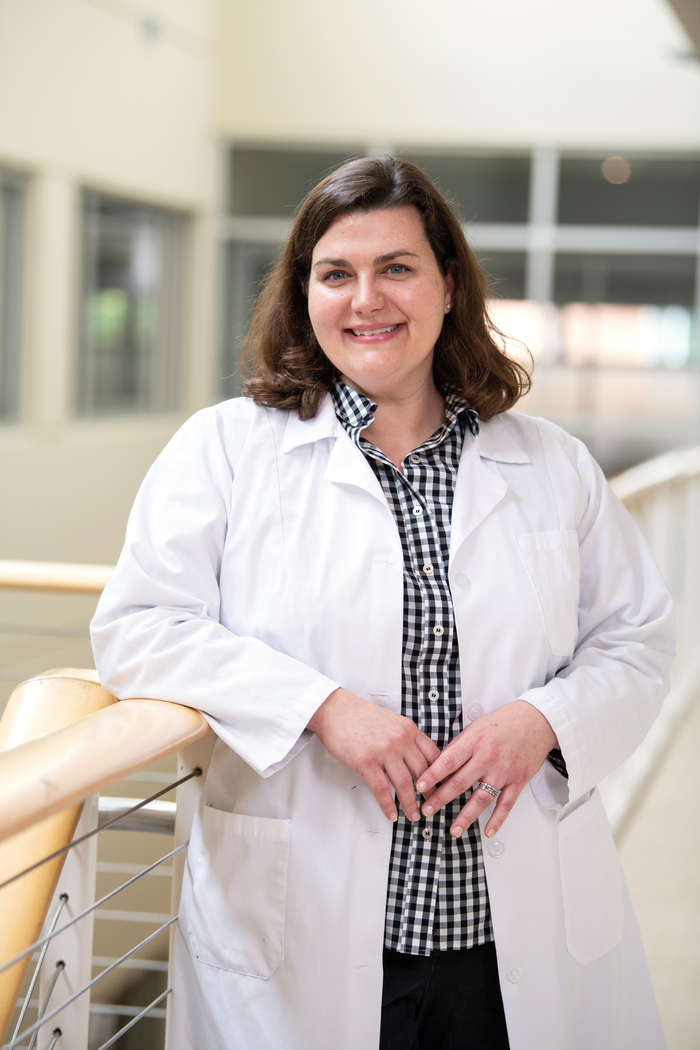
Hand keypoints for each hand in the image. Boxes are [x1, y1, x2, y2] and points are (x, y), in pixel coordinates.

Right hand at [308, 688, 440, 821]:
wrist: (335, 709)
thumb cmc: (360, 717)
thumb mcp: (391, 722)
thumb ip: (406, 738)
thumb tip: (416, 761)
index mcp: (408, 729)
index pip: (433, 755)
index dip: (440, 775)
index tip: (443, 787)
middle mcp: (400, 738)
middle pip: (422, 772)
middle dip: (429, 793)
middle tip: (432, 806)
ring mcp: (384, 750)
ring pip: (405, 784)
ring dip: (410, 804)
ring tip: (413, 815)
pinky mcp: (366, 760)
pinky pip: (382, 789)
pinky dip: (388, 805)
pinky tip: (391, 814)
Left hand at [415, 700, 556, 838]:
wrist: (536, 721)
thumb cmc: (503, 722)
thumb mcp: (475, 727)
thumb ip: (458, 746)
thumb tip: (439, 764)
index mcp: (474, 741)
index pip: (448, 761)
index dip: (432, 776)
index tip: (419, 788)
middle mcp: (488, 757)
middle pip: (460, 783)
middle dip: (441, 799)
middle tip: (427, 811)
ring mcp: (504, 771)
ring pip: (481, 799)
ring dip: (466, 817)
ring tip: (453, 830)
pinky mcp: (518, 781)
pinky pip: (506, 804)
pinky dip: (498, 820)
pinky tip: (489, 831)